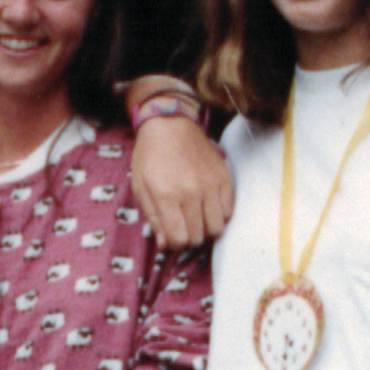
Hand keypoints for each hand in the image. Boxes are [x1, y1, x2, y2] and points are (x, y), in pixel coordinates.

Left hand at [128, 114, 231, 248]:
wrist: (170, 125)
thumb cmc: (150, 156)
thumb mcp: (141, 187)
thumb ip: (154, 218)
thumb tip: (165, 244)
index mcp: (166, 195)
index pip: (180, 239)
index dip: (175, 244)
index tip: (172, 237)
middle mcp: (191, 192)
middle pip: (199, 236)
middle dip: (189, 239)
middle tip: (183, 228)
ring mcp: (211, 184)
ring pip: (217, 227)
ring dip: (206, 230)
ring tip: (197, 220)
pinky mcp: (224, 177)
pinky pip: (229, 210)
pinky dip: (219, 215)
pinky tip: (208, 208)